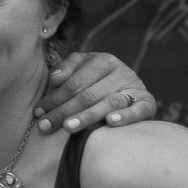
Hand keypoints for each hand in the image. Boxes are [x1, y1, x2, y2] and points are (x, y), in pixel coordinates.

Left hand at [33, 50, 156, 132]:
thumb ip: (65, 68)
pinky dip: (126, 116)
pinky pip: (140, 110)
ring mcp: (136, 87)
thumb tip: (55, 78)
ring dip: (88, 116)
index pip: (75, 82)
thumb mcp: (79, 69)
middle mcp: (121, 71)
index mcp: (103, 60)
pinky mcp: (148, 103)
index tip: (38, 112)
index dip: (54, 97)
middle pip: (88, 94)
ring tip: (68, 127)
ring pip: (110, 102)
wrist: (127, 91)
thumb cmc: (93, 80)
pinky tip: (110, 122)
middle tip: (45, 126)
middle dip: (64, 111)